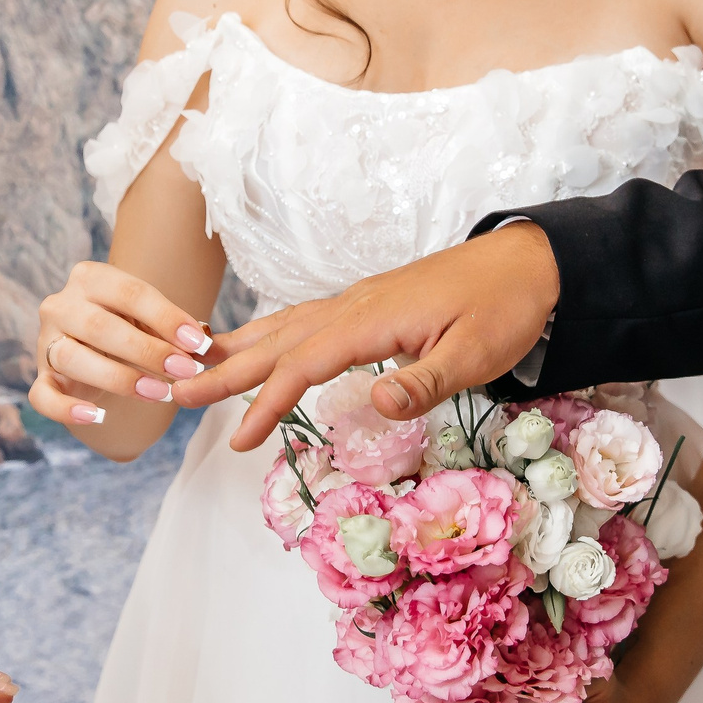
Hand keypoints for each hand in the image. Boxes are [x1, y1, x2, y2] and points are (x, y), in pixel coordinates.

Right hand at [30, 260, 215, 426]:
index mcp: (90, 278)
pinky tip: (97, 417)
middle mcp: (61, 305)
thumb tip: (203, 344)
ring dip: (120, 379)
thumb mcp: (149, 318)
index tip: (197, 343)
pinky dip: (67, 410)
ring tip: (160, 393)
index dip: (166, 318)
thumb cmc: (126, 324)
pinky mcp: (41, 377)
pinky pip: (42, 396)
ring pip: (73, 359)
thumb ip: (172, 327)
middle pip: (100, 326)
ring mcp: (47, 341)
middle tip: (184, 371)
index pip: (130, 293)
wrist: (92, 341)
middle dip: (148, 351)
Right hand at [173, 222, 559, 451]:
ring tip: (195, 366)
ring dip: (238, 348)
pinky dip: (270, 335)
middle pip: (276, 340)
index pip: (303, 363)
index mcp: (372, 319)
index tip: (238, 439)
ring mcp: (358, 300)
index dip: (266, 402)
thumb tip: (376, 404)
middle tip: (172, 391)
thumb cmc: (505, 310)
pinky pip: (304, 319)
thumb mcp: (477, 355)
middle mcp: (353, 305)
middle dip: (223, 369)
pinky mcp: (368, 303)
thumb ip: (424, 381)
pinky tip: (259, 345)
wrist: (530, 262)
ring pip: (284, 325)